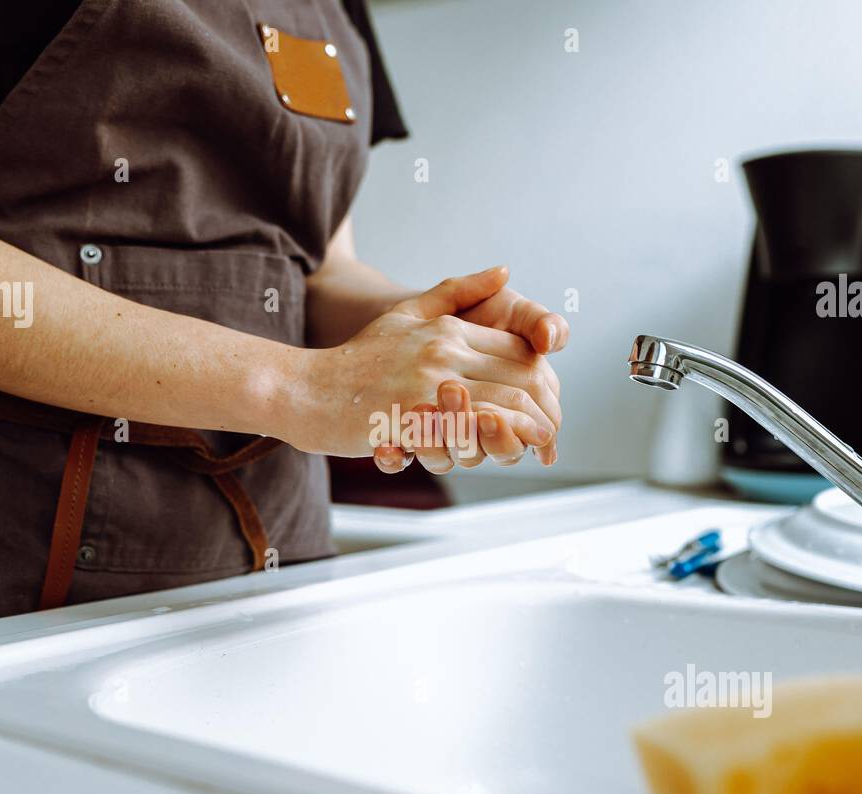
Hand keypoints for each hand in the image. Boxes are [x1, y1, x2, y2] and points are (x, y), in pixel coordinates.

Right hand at [290, 267, 560, 459]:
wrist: (306, 390)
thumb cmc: (357, 358)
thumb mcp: (407, 313)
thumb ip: (458, 291)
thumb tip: (505, 271)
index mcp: (447, 329)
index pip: (516, 351)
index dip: (543, 378)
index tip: (551, 400)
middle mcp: (442, 354)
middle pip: (518, 379)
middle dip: (545, 408)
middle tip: (555, 430)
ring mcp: (427, 387)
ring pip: (502, 407)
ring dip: (530, 429)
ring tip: (542, 443)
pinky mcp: (412, 420)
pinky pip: (468, 435)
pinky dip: (495, 444)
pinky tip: (507, 454)